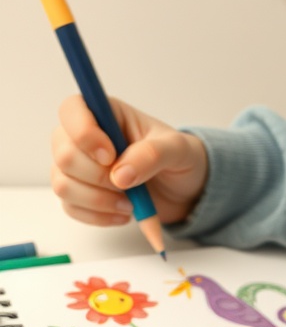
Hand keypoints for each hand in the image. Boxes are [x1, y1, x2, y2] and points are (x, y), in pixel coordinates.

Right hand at [51, 95, 208, 226]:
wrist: (183, 189)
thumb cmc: (178, 158)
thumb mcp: (177, 150)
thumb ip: (151, 154)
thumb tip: (120, 174)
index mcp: (107, 113)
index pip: (72, 110)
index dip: (84, 134)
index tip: (110, 156)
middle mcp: (84, 137)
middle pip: (64, 155)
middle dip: (98, 177)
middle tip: (129, 184)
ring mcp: (77, 167)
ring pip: (62, 185)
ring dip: (98, 200)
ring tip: (129, 203)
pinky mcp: (78, 194)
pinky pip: (71, 208)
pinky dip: (99, 216)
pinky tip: (123, 214)